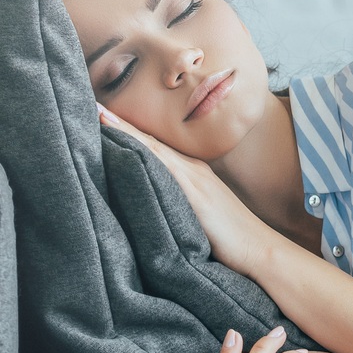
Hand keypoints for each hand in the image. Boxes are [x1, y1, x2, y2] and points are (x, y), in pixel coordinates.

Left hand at [98, 104, 269, 277]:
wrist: (259, 248)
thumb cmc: (230, 238)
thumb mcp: (200, 215)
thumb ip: (179, 204)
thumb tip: (152, 204)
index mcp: (192, 172)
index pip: (153, 146)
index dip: (128, 130)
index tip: (102, 115)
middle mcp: (192, 168)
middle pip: (149, 140)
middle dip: (121, 122)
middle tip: (94, 103)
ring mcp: (194, 178)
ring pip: (152, 148)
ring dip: (126, 130)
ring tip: (99, 113)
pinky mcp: (196, 193)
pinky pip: (164, 167)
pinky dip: (143, 151)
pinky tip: (126, 143)